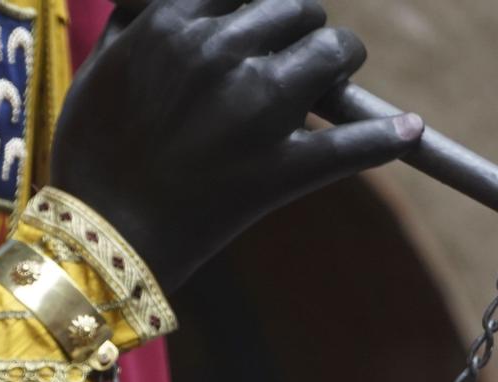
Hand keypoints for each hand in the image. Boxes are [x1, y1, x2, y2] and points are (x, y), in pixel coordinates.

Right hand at [50, 0, 424, 290]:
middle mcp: (221, 53)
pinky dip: (389, 138)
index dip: (262, 9)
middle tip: (302, 57)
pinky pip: (353, 144)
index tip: (266, 29)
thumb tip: (159, 1)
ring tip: (335, 84)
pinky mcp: (278, 168)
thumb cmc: (88, 158)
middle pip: (299, 8)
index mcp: (175, 24)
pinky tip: (409, 133)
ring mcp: (256, 109)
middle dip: (303, 28)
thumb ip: (134, 23)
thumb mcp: (95, 73)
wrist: (95, 240)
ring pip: (335, 51)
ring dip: (341, 63)